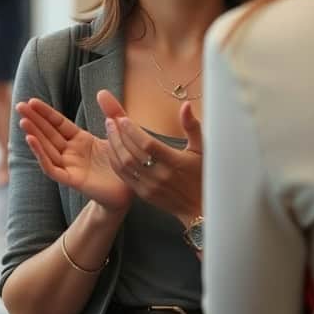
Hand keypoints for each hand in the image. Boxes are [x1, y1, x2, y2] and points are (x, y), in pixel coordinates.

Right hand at [17, 98, 132, 213]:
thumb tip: (102, 91)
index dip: (45, 113)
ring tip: (23, 121)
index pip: (58, 123)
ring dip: (34, 135)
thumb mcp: (117, 133)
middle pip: (49, 134)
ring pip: (47, 149)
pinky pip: (52, 168)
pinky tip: (31, 141)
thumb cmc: (123, 162)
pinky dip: (41, 155)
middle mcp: (72, 152)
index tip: (32, 100)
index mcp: (80, 140)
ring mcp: (70, 166)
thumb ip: (111, 112)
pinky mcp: (72, 180)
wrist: (131, 189)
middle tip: (19, 106)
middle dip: (34, 120)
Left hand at [98, 90, 202, 226]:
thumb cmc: (203, 175)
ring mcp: (150, 186)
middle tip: (111, 119)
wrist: (200, 207)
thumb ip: (192, 126)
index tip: (123, 119)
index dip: (133, 131)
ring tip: (109, 130)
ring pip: (125, 165)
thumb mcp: (203, 149)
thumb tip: (185, 106)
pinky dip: (115, 161)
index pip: (148, 144)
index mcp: (175, 162)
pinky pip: (124, 176)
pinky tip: (112, 149)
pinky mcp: (144, 194)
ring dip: (114, 146)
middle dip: (118, 134)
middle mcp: (160, 176)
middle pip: (132, 153)